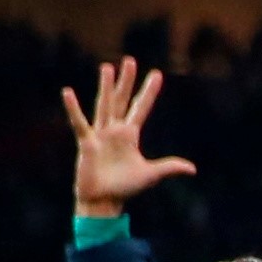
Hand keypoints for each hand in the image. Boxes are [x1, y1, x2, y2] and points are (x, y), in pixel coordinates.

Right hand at [62, 56, 194, 218]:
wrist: (104, 201)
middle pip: (122, 100)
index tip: (157, 74)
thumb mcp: (151, 175)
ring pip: (104, 106)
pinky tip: (68, 93)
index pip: (141, 108)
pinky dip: (74, 109)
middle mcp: (114, 130)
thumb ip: (169, 167)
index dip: (149, 92)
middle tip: (130, 60)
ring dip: (107, 88)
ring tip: (108, 68)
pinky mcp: (87, 143)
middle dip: (127, 81)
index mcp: (129, 135)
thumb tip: (192, 169)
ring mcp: (100, 134)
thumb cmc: (125, 188)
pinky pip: (80, 123)